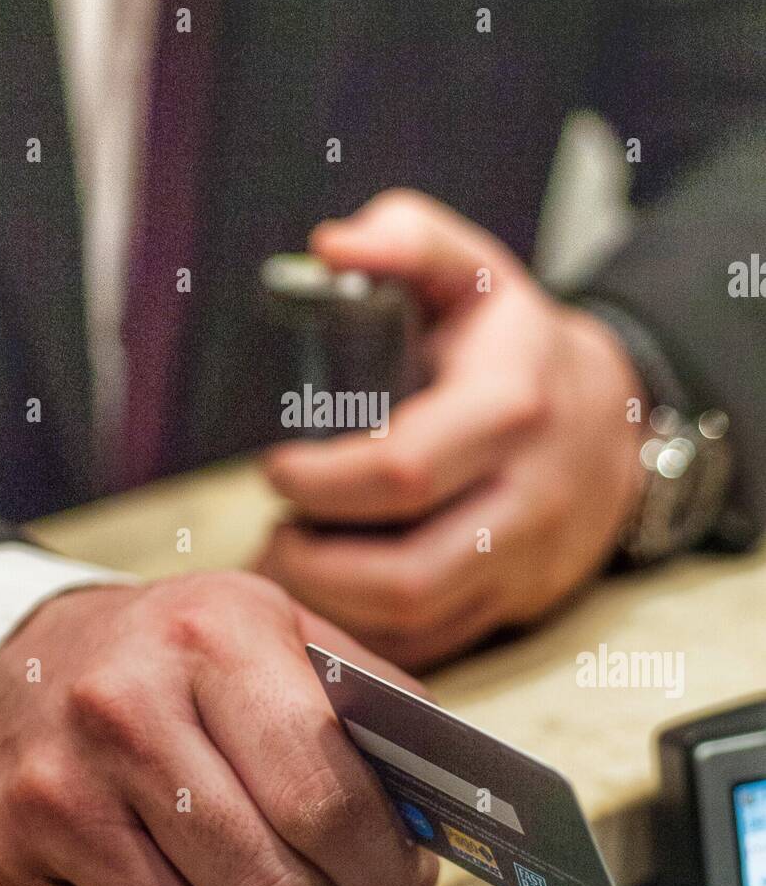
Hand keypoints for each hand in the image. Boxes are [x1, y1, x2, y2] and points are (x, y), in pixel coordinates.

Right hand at [0, 571, 436, 885]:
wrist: (8, 660)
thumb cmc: (163, 648)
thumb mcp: (265, 621)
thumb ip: (361, 695)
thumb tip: (439, 794)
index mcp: (206, 637)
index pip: (323, 793)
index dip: (382, 858)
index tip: (403, 874)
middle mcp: (119, 713)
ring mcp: (52, 797)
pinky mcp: (4, 870)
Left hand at [258, 190, 648, 668]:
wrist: (613, 416)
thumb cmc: (516, 343)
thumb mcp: (471, 270)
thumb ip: (406, 238)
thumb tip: (331, 245)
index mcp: (508, 408)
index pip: (401, 473)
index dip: (319, 483)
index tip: (275, 468)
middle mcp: (528, 496)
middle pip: (405, 573)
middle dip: (314, 567)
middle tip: (274, 534)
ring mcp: (528, 561)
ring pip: (417, 621)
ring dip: (332, 608)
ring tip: (290, 563)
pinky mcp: (520, 603)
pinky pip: (436, 646)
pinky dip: (369, 638)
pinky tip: (329, 602)